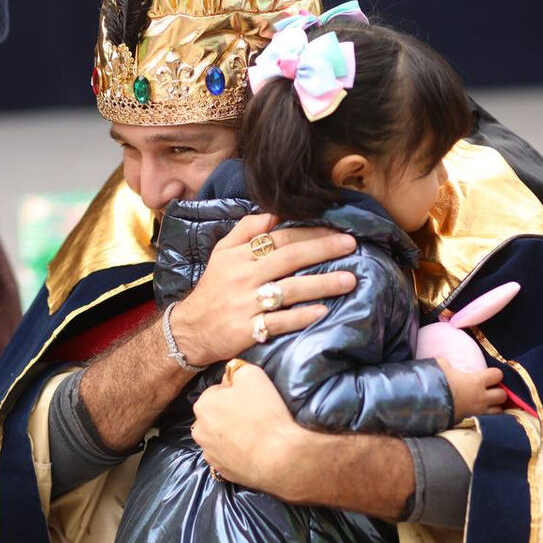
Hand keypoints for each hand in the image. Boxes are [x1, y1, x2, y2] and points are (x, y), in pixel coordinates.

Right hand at [169, 213, 357, 365]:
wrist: (191, 329)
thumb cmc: (214, 288)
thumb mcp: (222, 252)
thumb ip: (247, 229)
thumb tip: (274, 211)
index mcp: (240, 255)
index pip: (279, 238)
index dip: (309, 232)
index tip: (338, 229)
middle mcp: (245, 277)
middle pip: (289, 259)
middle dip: (323, 250)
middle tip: (352, 245)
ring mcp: (247, 304)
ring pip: (289, 290)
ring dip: (322, 284)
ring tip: (350, 280)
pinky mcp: (248, 330)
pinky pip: (278, 323)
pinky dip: (300, 317)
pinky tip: (322, 312)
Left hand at [192, 360, 309, 494]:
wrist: (278, 457)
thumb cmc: (264, 413)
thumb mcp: (252, 375)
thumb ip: (236, 370)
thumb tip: (230, 377)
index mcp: (203, 405)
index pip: (216, 391)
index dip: (234, 392)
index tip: (250, 398)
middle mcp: (199, 431)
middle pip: (215, 415)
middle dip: (229, 413)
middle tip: (253, 414)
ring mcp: (209, 453)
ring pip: (218, 436)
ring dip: (230, 433)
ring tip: (253, 434)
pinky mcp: (221, 471)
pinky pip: (226, 455)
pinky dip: (235, 452)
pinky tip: (251, 449)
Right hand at [437, 361, 505, 421]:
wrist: (427, 406)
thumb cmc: (436, 384)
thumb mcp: (441, 366)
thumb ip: (449, 364)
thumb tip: (448, 365)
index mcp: (476, 381)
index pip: (498, 374)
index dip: (495, 374)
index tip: (489, 374)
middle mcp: (481, 398)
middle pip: (503, 395)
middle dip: (498, 392)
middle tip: (490, 390)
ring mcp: (478, 412)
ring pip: (499, 411)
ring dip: (495, 407)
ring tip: (487, 404)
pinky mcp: (472, 423)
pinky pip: (488, 421)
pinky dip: (488, 418)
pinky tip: (481, 414)